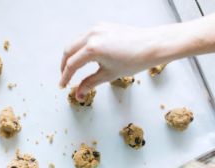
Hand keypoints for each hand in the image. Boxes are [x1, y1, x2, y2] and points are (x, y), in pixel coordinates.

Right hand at [59, 22, 175, 100]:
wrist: (152, 45)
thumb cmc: (135, 59)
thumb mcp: (109, 75)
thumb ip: (90, 84)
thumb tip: (79, 94)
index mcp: (93, 48)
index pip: (72, 64)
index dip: (66, 77)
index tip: (63, 85)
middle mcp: (92, 35)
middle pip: (69, 51)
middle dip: (65, 65)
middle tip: (65, 77)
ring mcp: (97, 28)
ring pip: (76, 42)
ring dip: (72, 55)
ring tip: (73, 68)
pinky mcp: (103, 26)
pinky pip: (86, 37)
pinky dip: (81, 47)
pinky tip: (84, 57)